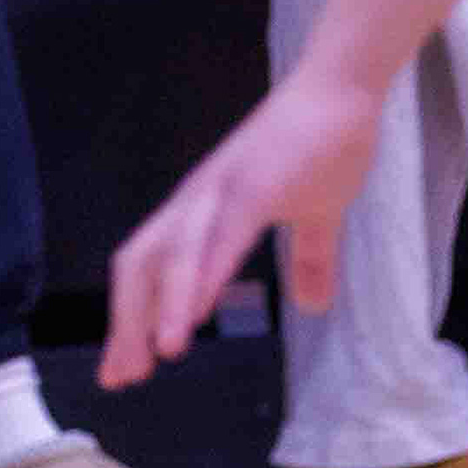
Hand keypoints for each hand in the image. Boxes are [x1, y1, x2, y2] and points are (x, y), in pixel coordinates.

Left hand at [105, 60, 386, 380]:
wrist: (345, 88)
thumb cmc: (327, 144)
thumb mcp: (319, 217)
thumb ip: (311, 259)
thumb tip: (314, 305)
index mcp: (206, 210)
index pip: (150, 267)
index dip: (131, 317)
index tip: (122, 370)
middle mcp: (200, 201)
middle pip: (142, 263)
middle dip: (128, 323)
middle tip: (122, 378)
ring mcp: (224, 190)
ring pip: (176, 254)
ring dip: (163, 307)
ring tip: (156, 359)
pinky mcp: (255, 185)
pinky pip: (222, 237)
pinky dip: (204, 276)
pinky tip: (197, 311)